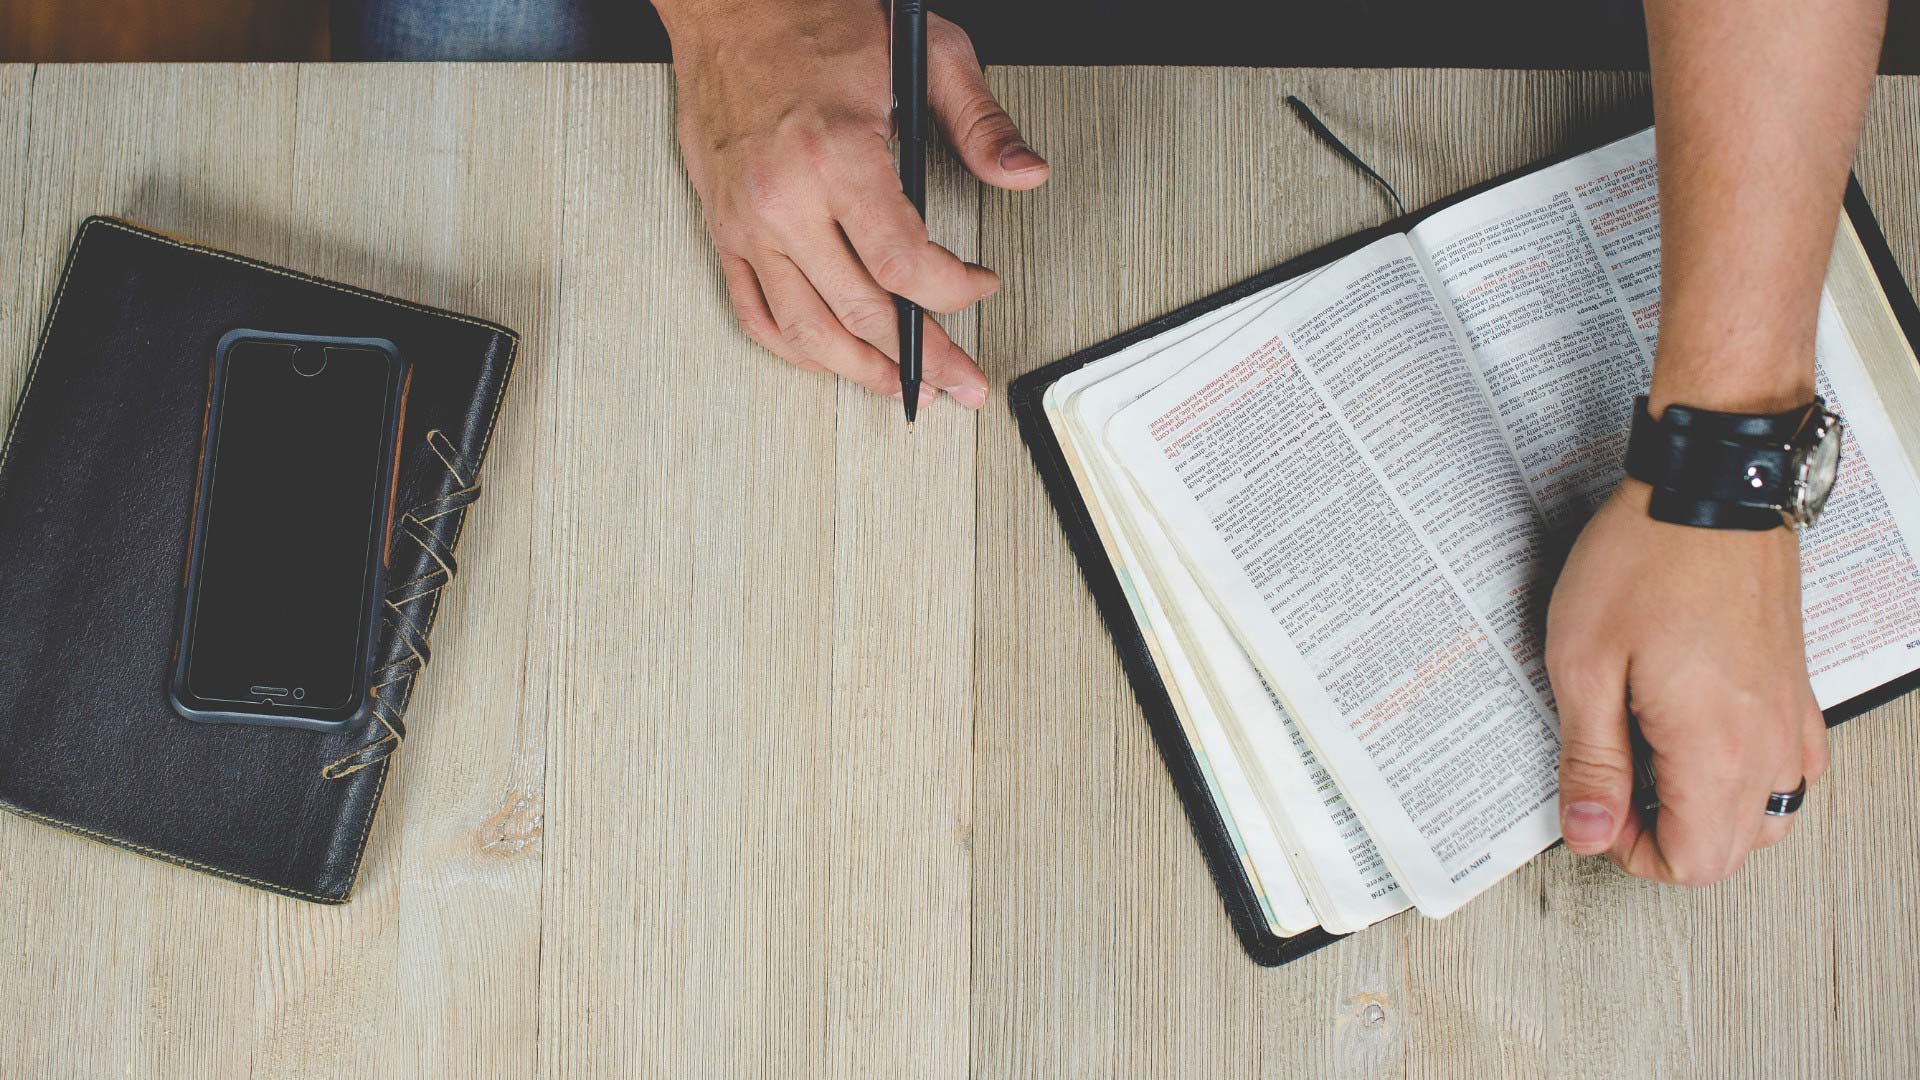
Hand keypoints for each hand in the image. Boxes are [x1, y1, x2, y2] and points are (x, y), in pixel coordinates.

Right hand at [662, 0, 1049, 407]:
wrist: (730, 3)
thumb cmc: (814, 20)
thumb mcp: (922, 53)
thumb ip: (979, 121)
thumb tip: (1024, 171)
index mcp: (836, 155)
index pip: (903, 263)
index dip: (953, 292)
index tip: (979, 286)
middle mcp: (784, 198)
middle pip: (861, 311)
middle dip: (924, 354)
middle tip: (960, 377)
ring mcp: (748, 221)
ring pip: (806, 330)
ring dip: (860, 371)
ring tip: (903, 386)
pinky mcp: (723, 228)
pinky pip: (755, 313)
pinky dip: (797, 349)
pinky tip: (831, 359)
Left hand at [1545, 479, 1827, 885]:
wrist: (1709, 487)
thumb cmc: (1645, 558)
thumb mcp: (1584, 663)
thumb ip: (1590, 760)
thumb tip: (1588, 832)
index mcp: (1716, 749)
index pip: (1694, 862)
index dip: (1633, 852)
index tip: (1596, 810)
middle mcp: (1767, 742)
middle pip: (1733, 850)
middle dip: (1667, 838)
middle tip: (1614, 787)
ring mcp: (1789, 716)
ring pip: (1767, 815)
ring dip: (1709, 812)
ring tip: (1650, 760)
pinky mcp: (1794, 688)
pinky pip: (1789, 767)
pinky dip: (1746, 776)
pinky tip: (1698, 739)